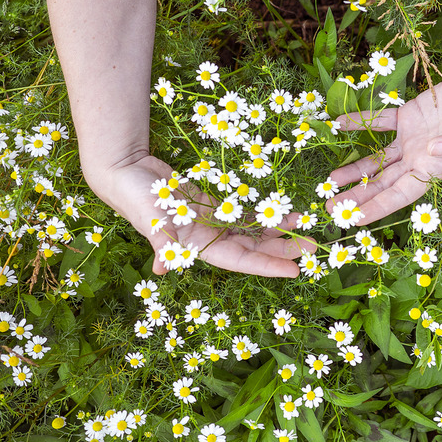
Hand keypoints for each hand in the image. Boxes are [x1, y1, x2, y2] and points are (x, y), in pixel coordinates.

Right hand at [89, 154, 315, 277]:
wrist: (127, 171)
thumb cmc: (137, 197)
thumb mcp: (151, 220)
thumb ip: (161, 245)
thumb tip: (161, 270)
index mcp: (199, 247)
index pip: (241, 261)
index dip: (268, 266)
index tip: (295, 269)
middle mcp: (210, 239)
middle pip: (255, 248)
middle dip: (283, 248)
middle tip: (313, 246)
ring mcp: (214, 222)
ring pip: (254, 232)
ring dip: (279, 232)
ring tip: (307, 228)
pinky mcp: (215, 205)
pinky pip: (246, 214)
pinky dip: (265, 214)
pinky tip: (286, 213)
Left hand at [325, 65, 441, 223]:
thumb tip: (431, 151)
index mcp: (435, 169)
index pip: (400, 195)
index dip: (377, 208)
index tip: (354, 218)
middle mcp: (418, 159)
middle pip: (382, 184)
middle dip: (358, 197)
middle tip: (331, 207)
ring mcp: (410, 139)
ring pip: (376, 160)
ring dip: (353, 170)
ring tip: (328, 181)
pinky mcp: (407, 116)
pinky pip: (378, 122)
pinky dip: (358, 123)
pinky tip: (339, 125)